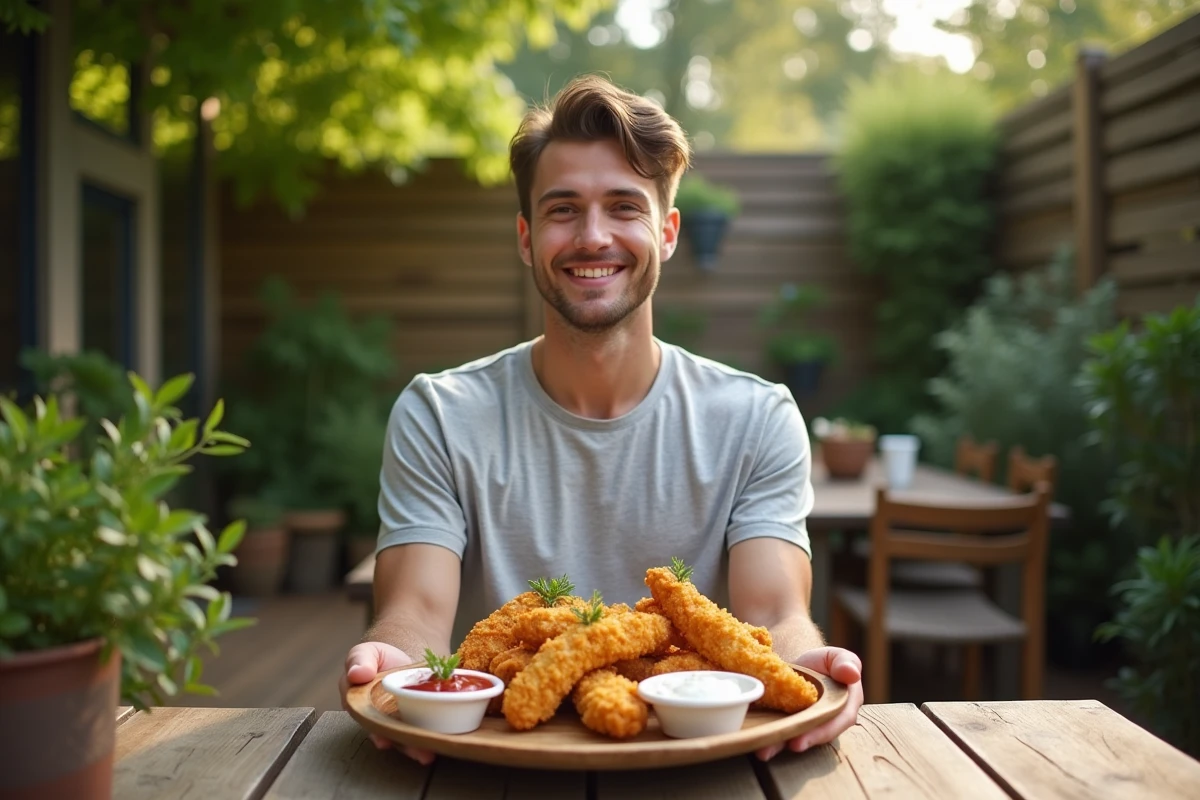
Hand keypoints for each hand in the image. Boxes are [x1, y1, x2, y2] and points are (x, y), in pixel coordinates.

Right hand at [340, 641, 436, 764]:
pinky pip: (427, 727)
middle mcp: (381, 720)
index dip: (376, 733)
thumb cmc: (379, 658)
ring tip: (431, 753)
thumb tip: (356, 674)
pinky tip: (445, 738)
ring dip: (420, 747)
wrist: (402, 655)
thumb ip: (359, 661)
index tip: (383, 740)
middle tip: (420, 753)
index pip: (367, 722)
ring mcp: (402, 721)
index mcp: (361, 707)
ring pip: (409, 737)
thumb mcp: (365, 652)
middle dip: (406, 746)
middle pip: (393, 736)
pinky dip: (435, 733)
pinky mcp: (421, 717)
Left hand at [755, 646, 862, 760]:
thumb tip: (852, 674)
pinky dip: (770, 738)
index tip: (804, 738)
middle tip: (786, 745)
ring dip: (780, 745)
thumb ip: (846, 663)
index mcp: (845, 706)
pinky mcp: (790, 724)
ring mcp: (808, 725)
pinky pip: (782, 732)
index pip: (838, 721)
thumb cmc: (823, 663)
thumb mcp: (836, 657)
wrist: (799, 665)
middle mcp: (828, 721)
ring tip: (764, 751)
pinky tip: (757, 742)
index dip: (822, 731)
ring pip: (796, 737)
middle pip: (816, 734)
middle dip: (801, 741)